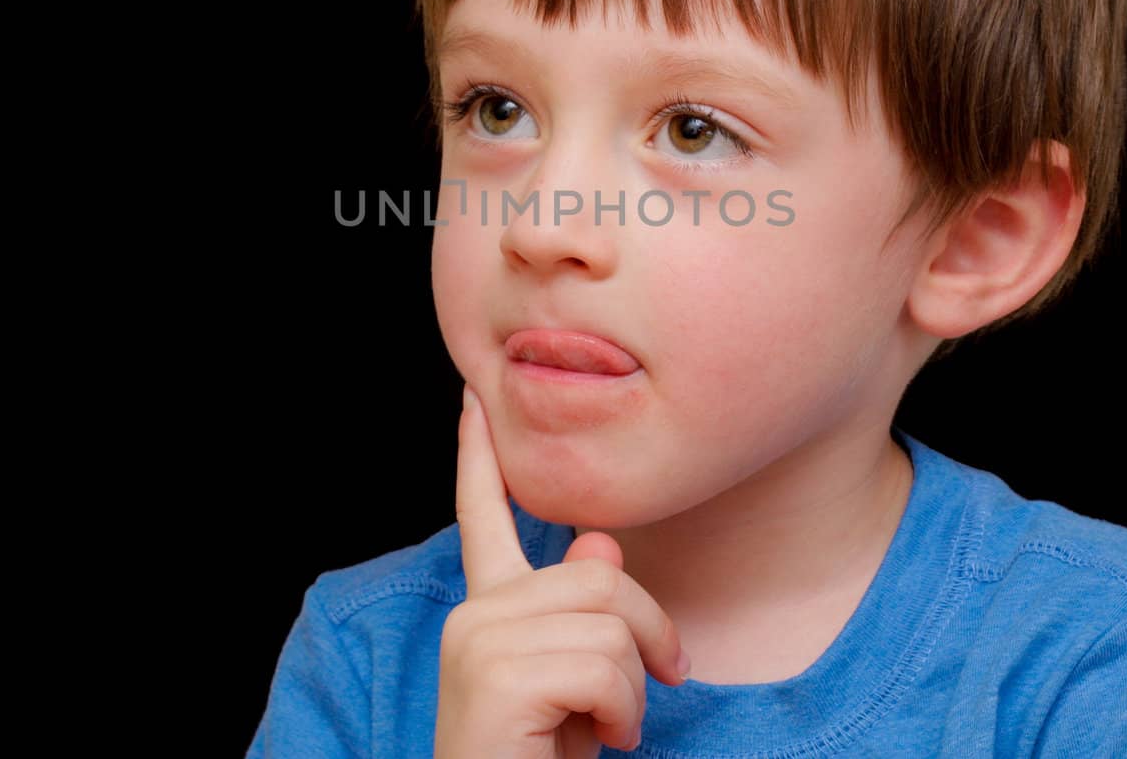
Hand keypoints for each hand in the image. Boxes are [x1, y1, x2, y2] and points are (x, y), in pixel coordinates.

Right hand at [434, 383, 688, 757]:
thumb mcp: (578, 687)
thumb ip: (582, 613)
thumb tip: (600, 545)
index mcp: (490, 612)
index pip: (484, 518)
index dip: (479, 458)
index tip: (472, 401)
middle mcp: (475, 615)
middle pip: (602, 575)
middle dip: (649, 635)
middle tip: (654, 691)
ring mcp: (479, 641)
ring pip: (611, 622)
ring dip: (634, 690)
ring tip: (606, 731)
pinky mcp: (494, 676)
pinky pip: (603, 667)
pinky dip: (623, 714)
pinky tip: (597, 745)